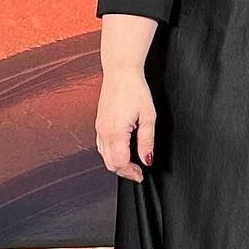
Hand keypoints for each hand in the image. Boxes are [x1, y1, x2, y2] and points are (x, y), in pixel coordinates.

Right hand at [95, 66, 156, 181]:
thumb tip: (147, 159)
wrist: (120, 72)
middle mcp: (104, 132)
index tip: (140, 175)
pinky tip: (122, 151)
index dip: (131, 173)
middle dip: (124, 171)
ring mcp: (99, 127)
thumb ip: (147, 141)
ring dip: (117, 163)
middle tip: (138, 173)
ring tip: (132, 164)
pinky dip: (111, 153)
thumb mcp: (148, 116)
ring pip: (104, 156)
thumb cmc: (134, 89)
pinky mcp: (99, 123)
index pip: (120, 163)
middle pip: (110, 163)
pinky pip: (102, 145)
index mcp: (115, 132)